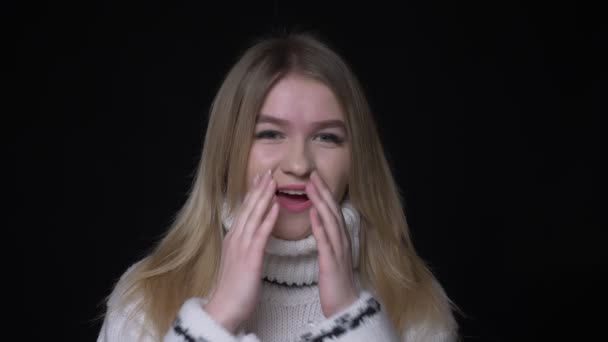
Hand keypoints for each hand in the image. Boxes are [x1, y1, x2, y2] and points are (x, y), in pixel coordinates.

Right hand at [204, 170, 278, 332]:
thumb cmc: (234, 289)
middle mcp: (235, 238)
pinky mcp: (249, 258)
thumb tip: (252, 234)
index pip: (244, 210)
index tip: (260, 178)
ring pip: (253, 216)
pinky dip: (268, 219)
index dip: (253, 193)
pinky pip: (260, 234)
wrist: (224, 309)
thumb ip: (245, 245)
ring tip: (273, 180)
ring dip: (263, 197)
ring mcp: (241, 247)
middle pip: (248, 208)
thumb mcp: (239, 261)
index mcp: (233, 238)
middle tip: (268, 170)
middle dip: (258, 188)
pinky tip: (275, 207)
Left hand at [306, 171, 357, 317]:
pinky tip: (312, 214)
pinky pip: (325, 241)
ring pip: (331, 221)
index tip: (314, 178)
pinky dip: (319, 226)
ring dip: (321, 202)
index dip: (324, 193)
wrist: (345, 307)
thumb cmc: (335, 282)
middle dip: (323, 191)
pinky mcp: (332, 262)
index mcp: (340, 239)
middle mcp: (342, 241)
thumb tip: (318, 220)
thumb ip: (327, 238)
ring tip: (311, 187)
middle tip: (313, 174)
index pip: (332, 211)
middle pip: (333, 211)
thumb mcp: (331, 256)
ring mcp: (339, 251)